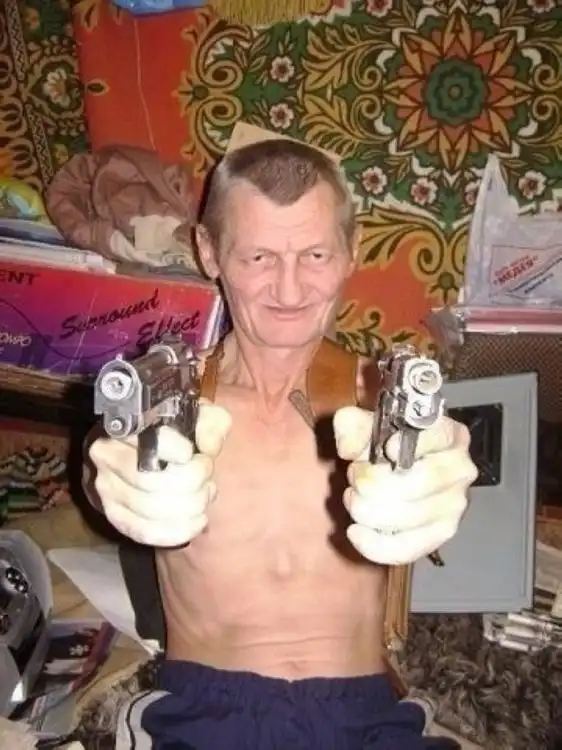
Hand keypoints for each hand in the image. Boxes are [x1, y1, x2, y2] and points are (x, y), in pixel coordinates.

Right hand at [89, 402, 230, 546]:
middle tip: (206, 478)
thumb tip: (208, 446)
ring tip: (204, 495)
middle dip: (192, 483)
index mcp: (127, 425)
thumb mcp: (199, 418)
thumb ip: (210, 425)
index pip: (151, 442)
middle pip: (151, 481)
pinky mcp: (115, 516)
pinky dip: (178, 531)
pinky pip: (145, 532)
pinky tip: (197, 521)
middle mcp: (108, 456)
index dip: (180, 452)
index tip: (194, 455)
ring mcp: (107, 489)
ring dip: (189, 507)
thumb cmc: (178, 434)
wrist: (151, 455)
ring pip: (150, 509)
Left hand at [333, 407, 477, 564]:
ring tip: (355, 497)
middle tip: (355, 476)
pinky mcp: (440, 534)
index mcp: (450, 434)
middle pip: (414, 483)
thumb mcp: (364, 422)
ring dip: (366, 509)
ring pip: (405, 517)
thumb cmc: (384, 441)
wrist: (393, 468)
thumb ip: (352, 426)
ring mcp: (454, 505)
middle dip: (370, 482)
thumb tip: (349, 449)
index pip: (437, 437)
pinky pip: (406, 549)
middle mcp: (460, 469)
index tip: (388, 448)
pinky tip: (356, 532)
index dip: (410, 444)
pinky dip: (375, 545)